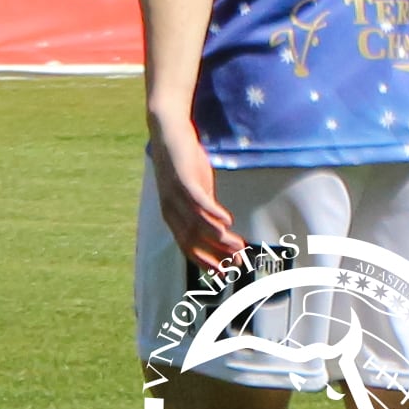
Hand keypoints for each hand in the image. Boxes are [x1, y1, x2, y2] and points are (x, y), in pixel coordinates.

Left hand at [150, 106, 246, 268]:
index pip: (187, 247)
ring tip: (239, 245)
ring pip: (197, 222)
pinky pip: (196, 199)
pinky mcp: (182, 177)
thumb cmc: (185, 166)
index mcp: (173, 216)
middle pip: (193, 239)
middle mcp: (171, 208)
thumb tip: (224, 232)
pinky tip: (227, 220)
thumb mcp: (197, 194)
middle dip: (216, 253)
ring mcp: (174, 193)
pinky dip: (211, 211)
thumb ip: (207, 213)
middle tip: (239, 261)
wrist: (169, 133)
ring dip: (220, 237)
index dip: (205, 262)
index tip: (224, 275)